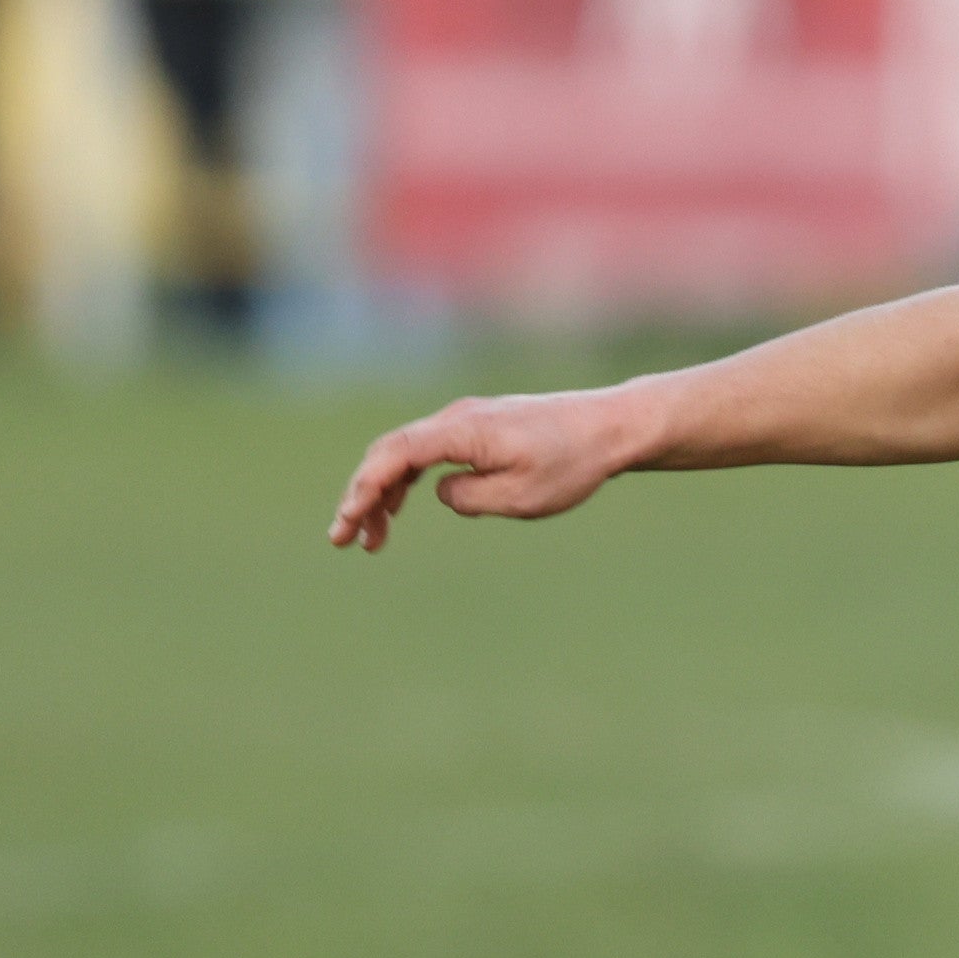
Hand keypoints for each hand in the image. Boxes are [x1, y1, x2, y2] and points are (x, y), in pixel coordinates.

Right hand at [328, 389, 644, 548]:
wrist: (613, 427)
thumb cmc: (572, 463)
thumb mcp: (521, 497)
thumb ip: (469, 498)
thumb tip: (441, 494)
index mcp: (463, 431)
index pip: (395, 455)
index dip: (364, 489)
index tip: (347, 523)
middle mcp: (458, 418)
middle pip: (390, 452)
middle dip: (361, 496)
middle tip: (345, 540)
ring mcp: (467, 419)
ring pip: (406, 452)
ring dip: (383, 492)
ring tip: (374, 539)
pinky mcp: (480, 427)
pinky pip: (428, 450)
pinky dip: (408, 478)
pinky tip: (401, 507)